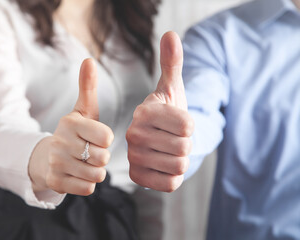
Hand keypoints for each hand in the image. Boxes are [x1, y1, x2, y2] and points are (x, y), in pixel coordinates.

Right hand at [29, 59, 113, 195]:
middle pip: (103, 158)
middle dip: (102, 157)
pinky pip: (87, 189)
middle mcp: (60, 142)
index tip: (97, 137)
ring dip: (95, 171)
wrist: (50, 156)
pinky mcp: (55, 182)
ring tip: (84, 163)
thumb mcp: (83, 110)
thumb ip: (87, 87)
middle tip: (90, 152)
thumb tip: (89, 60)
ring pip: (97, 175)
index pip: (107, 137)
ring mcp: (56, 163)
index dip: (106, 139)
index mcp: (70, 122)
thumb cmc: (76, 132)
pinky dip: (87, 183)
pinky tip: (78, 174)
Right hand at [126, 32, 193, 191]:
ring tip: (169, 151)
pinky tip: (164, 166)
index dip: (191, 125)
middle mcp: (134, 135)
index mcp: (144, 112)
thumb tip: (171, 34)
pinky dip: (174, 177)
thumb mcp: (172, 87)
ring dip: (181, 160)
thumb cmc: (168, 113)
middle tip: (174, 139)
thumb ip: (172, 62)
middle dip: (187, 144)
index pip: (187, 126)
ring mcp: (134, 157)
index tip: (180, 122)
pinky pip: (170, 184)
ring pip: (179, 166)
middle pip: (184, 147)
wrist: (158, 139)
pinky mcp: (137, 177)